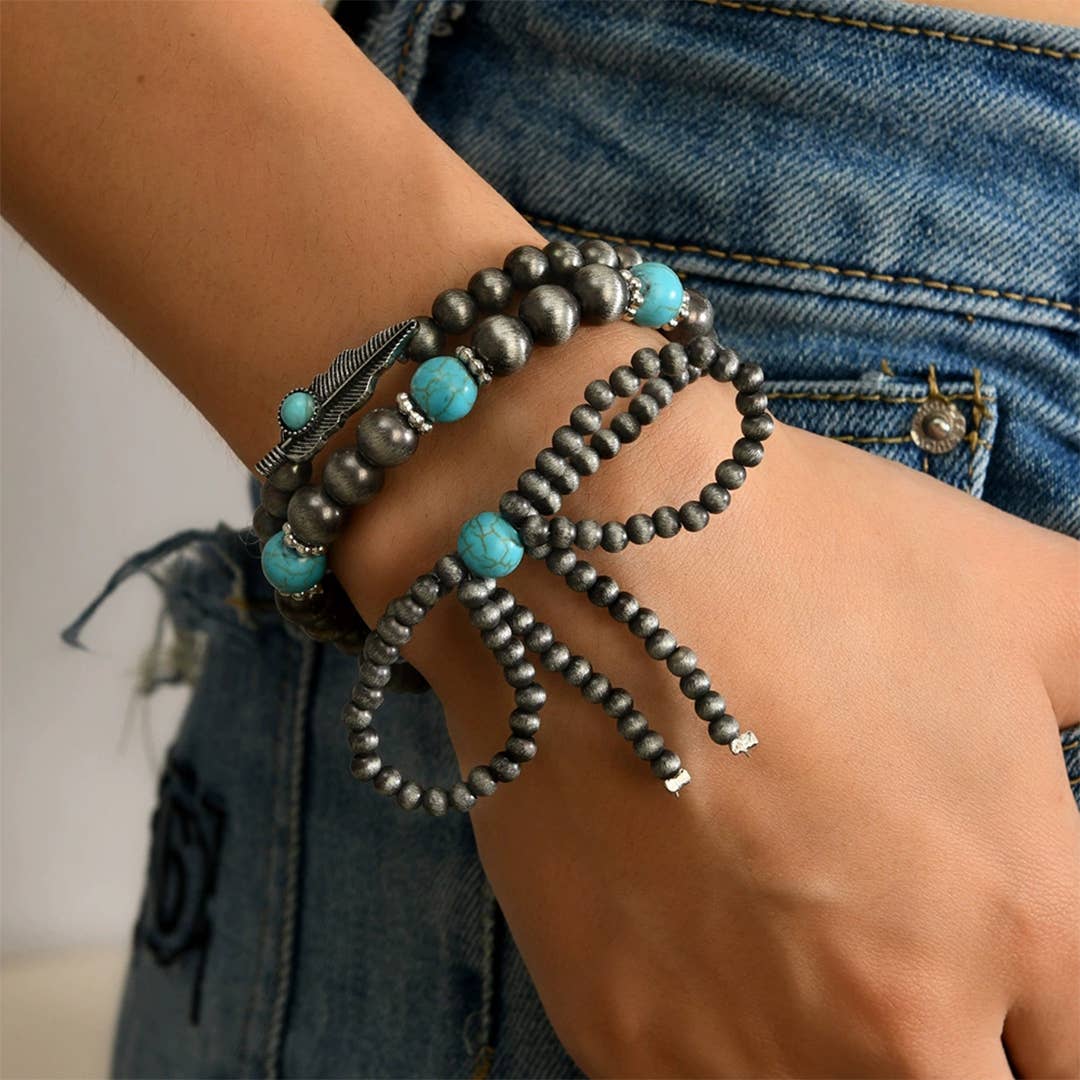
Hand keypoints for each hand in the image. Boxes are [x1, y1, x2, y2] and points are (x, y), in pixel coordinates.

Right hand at [337, 321, 1079, 1077]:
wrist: (581, 543)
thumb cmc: (805, 551)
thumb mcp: (1018, 592)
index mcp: (1020, 913)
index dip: (1047, 1030)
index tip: (1002, 994)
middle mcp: (894, 1021)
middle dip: (960, 1049)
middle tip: (900, 973)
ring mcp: (743, 1044)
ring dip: (834, 1061)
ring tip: (793, 960)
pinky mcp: (616, 1034)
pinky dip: (723, 1055)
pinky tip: (710, 971)